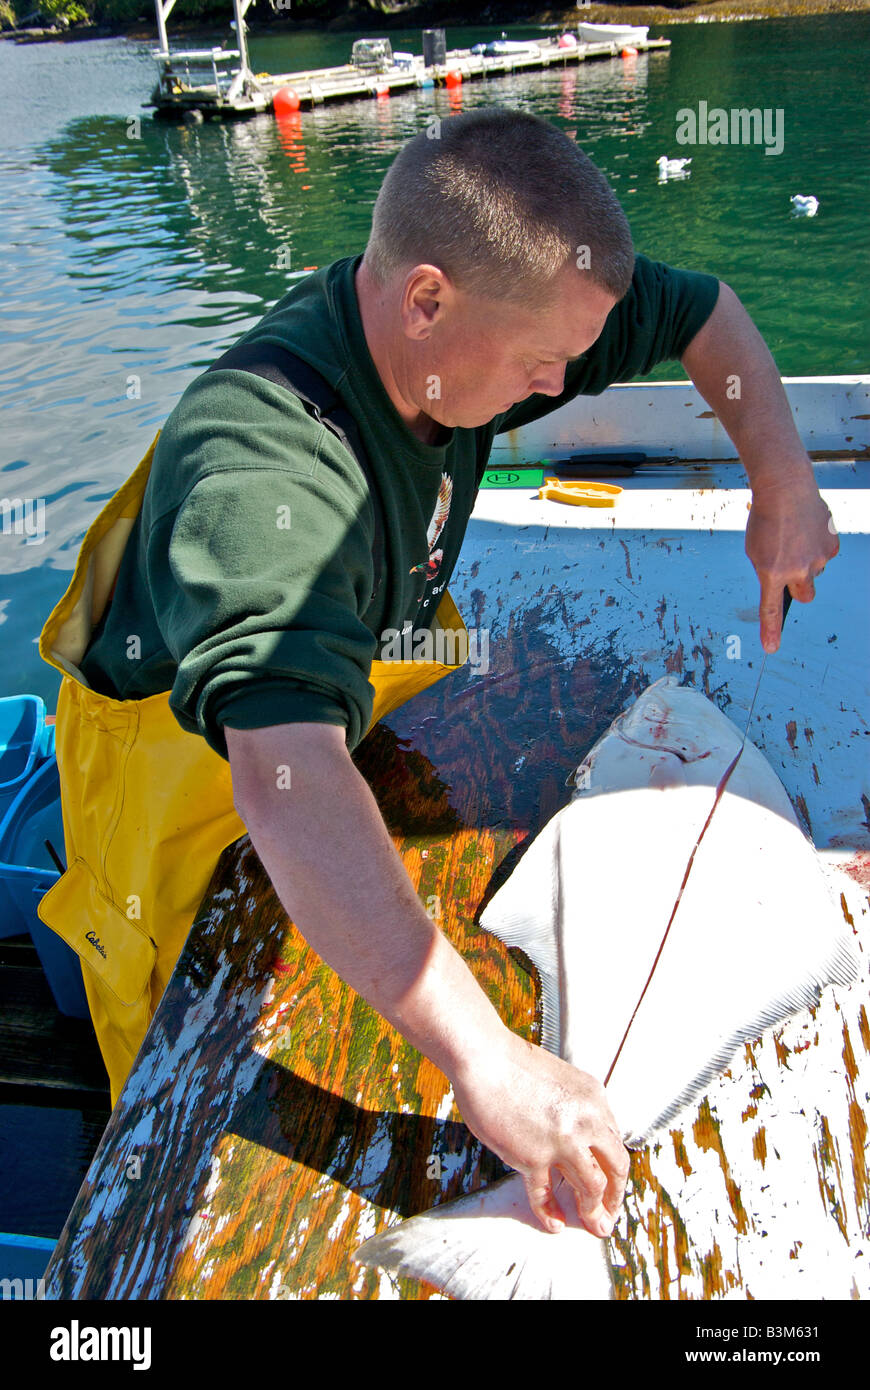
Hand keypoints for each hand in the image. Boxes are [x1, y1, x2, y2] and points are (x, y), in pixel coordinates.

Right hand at [449, 1028, 629, 1237]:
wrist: (482, 1056)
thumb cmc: (510, 1064)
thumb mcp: (560, 1082)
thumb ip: (574, 1110)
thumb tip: (575, 1142)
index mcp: (594, 1098)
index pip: (614, 1142)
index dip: (613, 1168)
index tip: (609, 1183)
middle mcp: (585, 1119)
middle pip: (616, 1167)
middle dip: (615, 1195)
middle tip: (608, 1213)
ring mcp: (561, 1140)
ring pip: (592, 1186)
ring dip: (593, 1211)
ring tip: (592, 1225)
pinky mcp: (533, 1156)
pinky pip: (546, 1194)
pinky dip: (551, 1213)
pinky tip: (554, 1223)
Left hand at [745, 480, 838, 651]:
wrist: (786, 487)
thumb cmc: (766, 516)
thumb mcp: (754, 549)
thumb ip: (768, 570)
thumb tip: (780, 582)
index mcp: (772, 572)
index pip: (771, 609)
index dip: (772, 631)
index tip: (772, 648)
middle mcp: (798, 569)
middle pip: (804, 596)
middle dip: (798, 588)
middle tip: (790, 569)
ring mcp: (818, 558)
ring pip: (815, 572)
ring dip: (807, 562)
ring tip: (794, 538)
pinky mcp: (831, 545)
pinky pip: (825, 555)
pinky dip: (817, 547)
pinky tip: (807, 531)